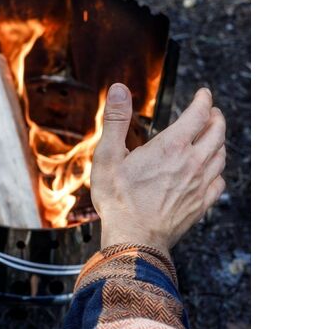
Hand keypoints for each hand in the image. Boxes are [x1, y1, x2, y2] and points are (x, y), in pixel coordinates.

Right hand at [90, 84, 226, 255]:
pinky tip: (210, 171)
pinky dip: (217, 170)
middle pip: (217, 132)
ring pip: (221, 155)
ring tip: (212, 137)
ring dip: (219, 141)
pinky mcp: (202, 204)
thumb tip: (118, 89)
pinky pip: (219, 181)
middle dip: (216, 117)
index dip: (204, 100)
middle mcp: (193, 162)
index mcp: (171, 146)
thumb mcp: (107, 156)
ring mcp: (200, 184)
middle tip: (211, 112)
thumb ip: (115, 120)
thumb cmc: (118, 200)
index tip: (204, 94)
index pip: (199, 114)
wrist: (134, 239)